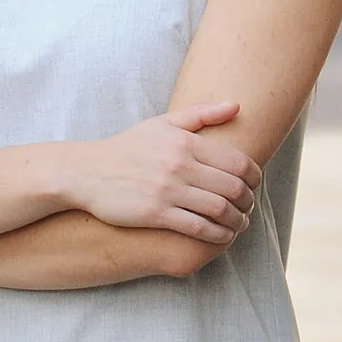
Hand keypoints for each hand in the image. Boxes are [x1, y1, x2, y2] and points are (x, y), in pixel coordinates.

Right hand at [63, 103, 261, 245]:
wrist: (87, 172)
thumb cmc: (128, 147)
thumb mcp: (163, 123)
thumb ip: (202, 114)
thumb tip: (237, 105)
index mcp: (185, 141)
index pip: (237, 161)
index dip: (254, 177)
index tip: (254, 185)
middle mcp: (179, 164)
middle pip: (233, 188)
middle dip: (248, 201)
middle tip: (248, 208)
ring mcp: (168, 190)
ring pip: (219, 210)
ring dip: (237, 221)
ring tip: (239, 224)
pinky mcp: (156, 213)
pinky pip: (198, 228)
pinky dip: (218, 235)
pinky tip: (222, 236)